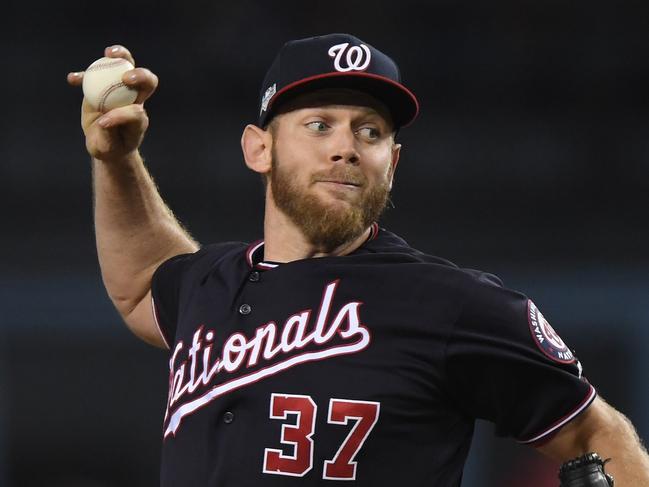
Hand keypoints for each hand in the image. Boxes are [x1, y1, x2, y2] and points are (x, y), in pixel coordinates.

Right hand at [67, 45, 158, 162]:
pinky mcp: (101, 85)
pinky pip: (94, 75)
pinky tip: (72, 79)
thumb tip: (104, 120)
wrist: (102, 141)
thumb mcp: (108, 147)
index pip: (136, 110)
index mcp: (138, 115)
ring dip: (120, 56)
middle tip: (126, 78)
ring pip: (124, 67)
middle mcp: (133, 99)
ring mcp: (118, 88)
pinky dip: (84, 75)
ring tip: (109, 54)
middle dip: (141, 75)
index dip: (123, 114)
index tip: (103, 122)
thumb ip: (108, 134)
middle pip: (145, 81)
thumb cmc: (109, 147)